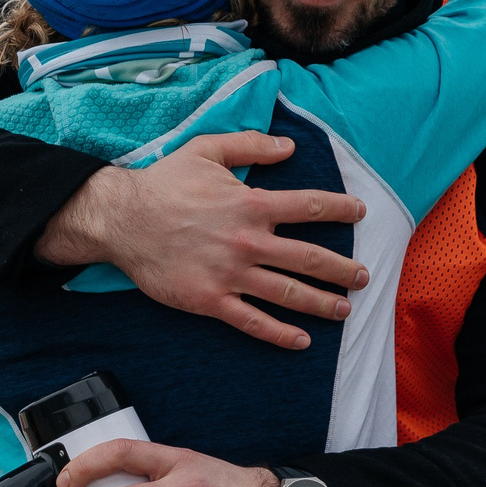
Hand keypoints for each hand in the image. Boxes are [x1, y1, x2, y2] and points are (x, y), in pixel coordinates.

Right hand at [37, 131, 367, 350]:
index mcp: (251, 204)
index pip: (311, 207)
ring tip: (344, 309)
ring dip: (323, 303)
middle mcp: (248, 241)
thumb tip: (289, 145)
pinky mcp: (211, 300)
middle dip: (343, 269)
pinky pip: (253, 321)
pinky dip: (280, 334)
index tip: (360, 213)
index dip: (341, 209)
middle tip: (364, 277)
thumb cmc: (163, 183)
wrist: (121, 219)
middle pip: (310, 258)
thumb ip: (250, 145)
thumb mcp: (206, 150)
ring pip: (289, 294)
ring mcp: (231, 274)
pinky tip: (301, 340)